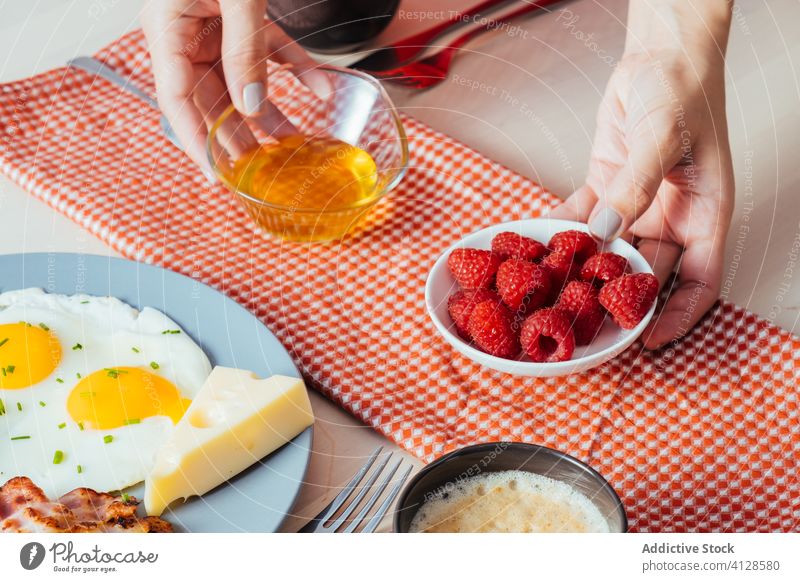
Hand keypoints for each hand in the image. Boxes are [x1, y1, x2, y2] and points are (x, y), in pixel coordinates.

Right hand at [141, 0, 328, 176]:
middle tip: (263, 167)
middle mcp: (186, 32)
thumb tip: (252, 105)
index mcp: (168, 29)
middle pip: (210, 97)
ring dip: (270, 108)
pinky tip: (320, 86)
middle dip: (240, 133)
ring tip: (294, 140)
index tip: (217, 174)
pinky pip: (267, 49)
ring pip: (241, 80)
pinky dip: (295, 66)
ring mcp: (212, 24)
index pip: (176, 100)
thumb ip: (244, 50)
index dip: (195, 141)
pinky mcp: (240, 14)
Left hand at [550, 1, 733, 348]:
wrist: (658, 56)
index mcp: (704, 214)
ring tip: (553, 293)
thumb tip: (607, 230)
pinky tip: (537, 246)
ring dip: (584, 271)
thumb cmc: (682, 91)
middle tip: (584, 323)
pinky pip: (582, 219)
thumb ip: (637, 185)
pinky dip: (562, 233)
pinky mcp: (606, 189)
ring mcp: (637, 206)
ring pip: (611, 252)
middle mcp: (671, 218)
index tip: (649, 340)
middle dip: (619, 301)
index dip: (678, 315)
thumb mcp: (664, 137)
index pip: (700, 281)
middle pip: (648, 275)